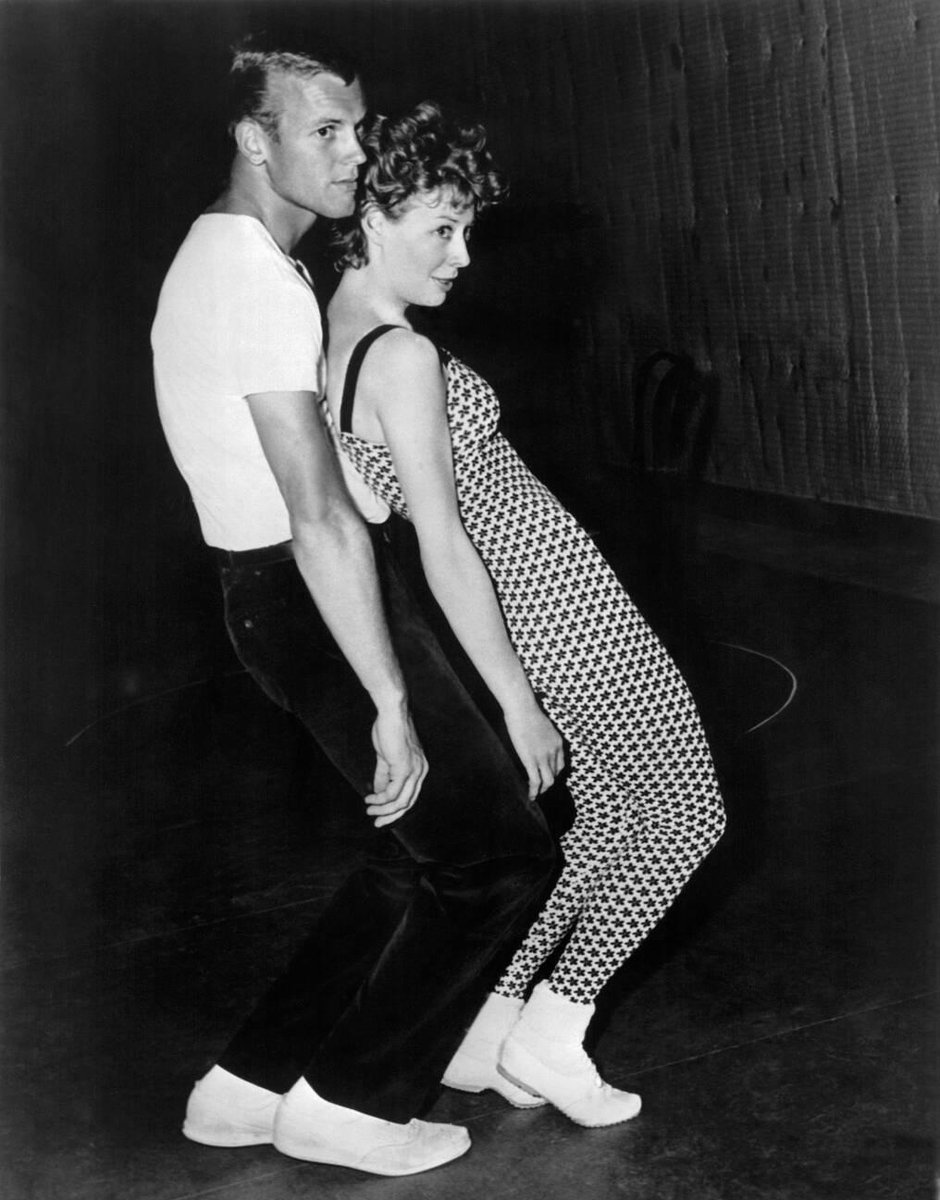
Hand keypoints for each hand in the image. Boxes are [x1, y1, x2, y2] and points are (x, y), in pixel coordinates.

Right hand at [364, 704, 427, 827]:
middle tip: (376, 822)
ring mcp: (414, 770)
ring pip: (401, 802)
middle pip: (408, 803)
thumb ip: (384, 775)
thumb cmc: (389, 730)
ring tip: (369, 810)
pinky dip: (380, 799)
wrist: (392, 713)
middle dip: (391, 816)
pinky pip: (392, 792)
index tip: (381, 816)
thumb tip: (378, 793)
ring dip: (383, 810)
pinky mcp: (404, 768)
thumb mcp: (386, 757)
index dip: (396, 809)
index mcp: (420, 769)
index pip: (411, 796)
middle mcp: (421, 772)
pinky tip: (370, 799)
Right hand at [503, 697, 564, 799]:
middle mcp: (554, 752)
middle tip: (541, 788)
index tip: (546, 776)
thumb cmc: (527, 712)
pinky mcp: (531, 760)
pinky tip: (530, 796)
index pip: (560, 764)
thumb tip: (533, 740)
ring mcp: (544, 757)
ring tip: (536, 795)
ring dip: (543, 790)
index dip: (554, 773)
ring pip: (548, 781)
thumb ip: (541, 736)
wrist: (522, 709)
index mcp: (557, 743)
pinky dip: (534, 791)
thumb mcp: (541, 726)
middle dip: (548, 783)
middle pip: (555, 774)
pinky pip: (536, 781)